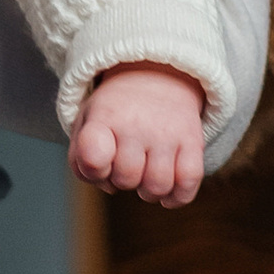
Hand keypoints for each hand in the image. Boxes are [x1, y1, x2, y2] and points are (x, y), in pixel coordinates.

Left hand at [69, 62, 206, 206]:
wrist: (155, 76)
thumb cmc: (115, 111)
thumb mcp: (87, 122)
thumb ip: (80, 160)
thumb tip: (107, 186)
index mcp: (103, 117)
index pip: (93, 155)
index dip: (93, 168)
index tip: (99, 161)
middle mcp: (135, 123)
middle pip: (126, 180)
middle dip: (122, 180)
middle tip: (124, 162)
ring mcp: (167, 133)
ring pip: (158, 188)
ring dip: (149, 191)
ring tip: (145, 172)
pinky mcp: (193, 142)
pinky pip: (188, 186)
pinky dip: (177, 197)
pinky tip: (167, 188)